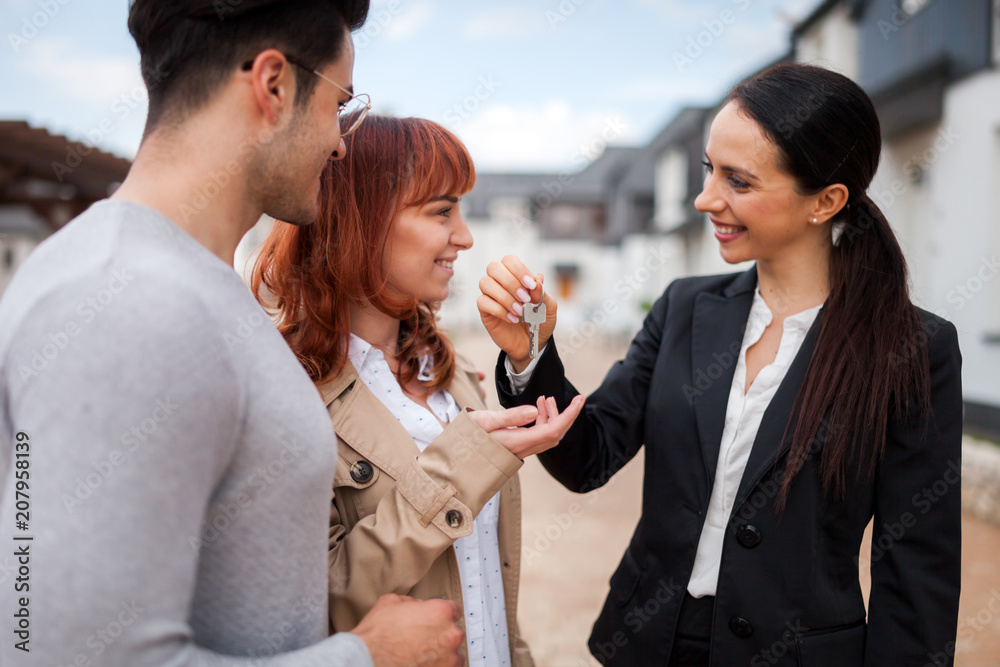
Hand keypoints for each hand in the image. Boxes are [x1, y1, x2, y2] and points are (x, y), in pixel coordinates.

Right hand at [350, 594, 462, 666]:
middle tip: (423, 637)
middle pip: (454, 631)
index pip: (455, 609)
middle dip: (441, 633)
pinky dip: (437, 666)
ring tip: (423, 654)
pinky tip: (423, 664)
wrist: (368, 659)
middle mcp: (449, 635)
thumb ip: (413, 602)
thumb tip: (418, 605)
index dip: (443, 612)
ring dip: (442, 653)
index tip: (437, 618)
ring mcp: (447, 659)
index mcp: (440, 612)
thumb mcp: (392, 601)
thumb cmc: (377, 634)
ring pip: (454, 654)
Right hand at [470, 395, 584, 458]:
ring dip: (552, 416)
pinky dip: (543, 421)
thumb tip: (535, 411)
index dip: (569, 415)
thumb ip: (511, 416)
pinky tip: (536, 409)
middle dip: (567, 415)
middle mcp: (523, 449)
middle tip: (575, 398)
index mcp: (518, 442)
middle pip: (556, 434)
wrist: (457, 456)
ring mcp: (522, 450)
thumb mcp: (485, 421)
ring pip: (548, 435)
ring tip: (545, 399)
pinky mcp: (518, 448)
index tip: (580, 400)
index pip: (553, 430)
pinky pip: (539, 436)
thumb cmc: (467, 436)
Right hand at [477, 255, 557, 371]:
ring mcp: (491, 296)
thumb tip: (537, 279)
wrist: (533, 344)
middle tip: (525, 299)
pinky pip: (482, 302)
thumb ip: (543, 294)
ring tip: (520, 311)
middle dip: (510, 282)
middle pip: (493, 267)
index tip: (531, 286)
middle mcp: (500, 282)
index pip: (509, 260)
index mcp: (516, 276)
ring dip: (505, 297)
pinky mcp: (485, 311)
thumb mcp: (548, 309)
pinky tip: (512, 319)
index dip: (519, 270)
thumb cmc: (539, 322)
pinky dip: (499, 310)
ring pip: (485, 283)